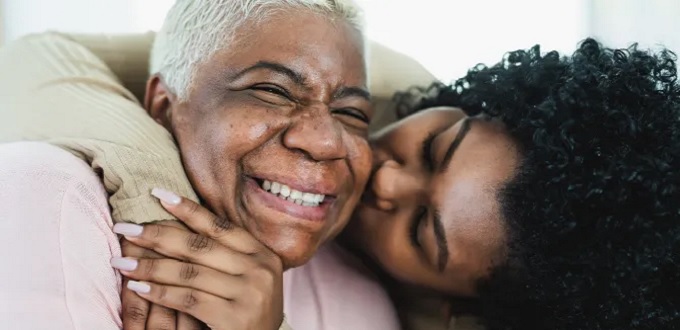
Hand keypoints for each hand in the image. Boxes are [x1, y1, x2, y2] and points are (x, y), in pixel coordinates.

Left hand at [112, 189, 283, 329]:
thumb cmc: (247, 314)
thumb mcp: (247, 279)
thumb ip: (225, 256)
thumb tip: (179, 223)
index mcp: (263, 255)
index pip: (219, 226)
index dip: (188, 210)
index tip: (158, 195)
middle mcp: (260, 270)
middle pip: (200, 246)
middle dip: (157, 235)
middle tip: (126, 228)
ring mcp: (250, 293)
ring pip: (189, 272)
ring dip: (150, 266)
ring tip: (122, 262)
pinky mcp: (235, 318)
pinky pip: (188, 299)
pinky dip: (159, 293)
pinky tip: (138, 287)